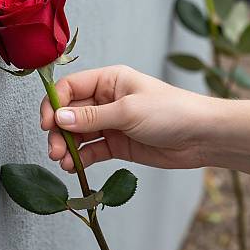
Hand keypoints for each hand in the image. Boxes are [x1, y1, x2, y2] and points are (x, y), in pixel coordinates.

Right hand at [40, 65, 212, 170]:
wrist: (201, 136)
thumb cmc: (171, 111)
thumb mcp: (128, 111)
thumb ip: (92, 117)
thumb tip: (59, 117)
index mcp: (109, 81)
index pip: (70, 87)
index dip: (54, 104)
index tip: (47, 124)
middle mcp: (106, 100)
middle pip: (70, 113)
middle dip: (59, 131)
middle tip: (54, 150)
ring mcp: (112, 123)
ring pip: (79, 134)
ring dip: (67, 147)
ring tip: (63, 161)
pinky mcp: (118, 144)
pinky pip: (92, 150)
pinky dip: (81, 159)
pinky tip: (74, 168)